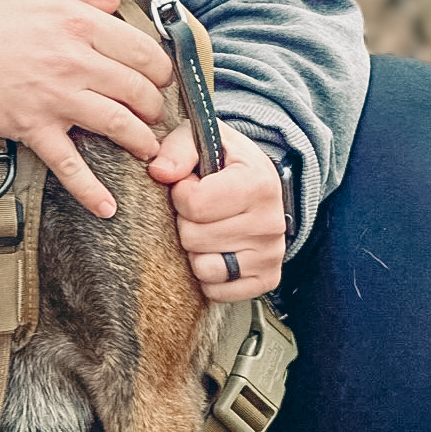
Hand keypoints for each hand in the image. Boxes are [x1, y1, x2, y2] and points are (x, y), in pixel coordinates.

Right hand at [0, 0, 173, 219]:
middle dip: (155, 107)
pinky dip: (91, 190)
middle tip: (155, 114)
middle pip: (138, 90)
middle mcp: (74, 61)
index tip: (160, 77)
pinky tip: (107, 206)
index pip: (143, 50)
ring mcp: (55, 97)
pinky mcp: (33, 127)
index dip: (161, 68)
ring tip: (148, 149)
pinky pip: (69, 165)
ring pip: (119, 125)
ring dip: (142, 141)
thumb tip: (111, 1)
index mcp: (78, 24)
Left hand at [147, 120, 285, 300]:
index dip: (181, 193)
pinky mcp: (267, 279)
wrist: (259, 183)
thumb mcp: (203, 139)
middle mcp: (270, 222)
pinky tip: (216, 250)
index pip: (194, 204)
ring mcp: (271, 254)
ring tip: (208, 228)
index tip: (192, 184)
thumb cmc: (226, 162)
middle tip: (201, 209)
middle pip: (193, 238)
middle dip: (186, 221)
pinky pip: (218, 291)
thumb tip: (159, 171)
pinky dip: (209, 276)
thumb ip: (177, 149)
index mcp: (258, 183)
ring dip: (196, 250)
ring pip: (204, 268)